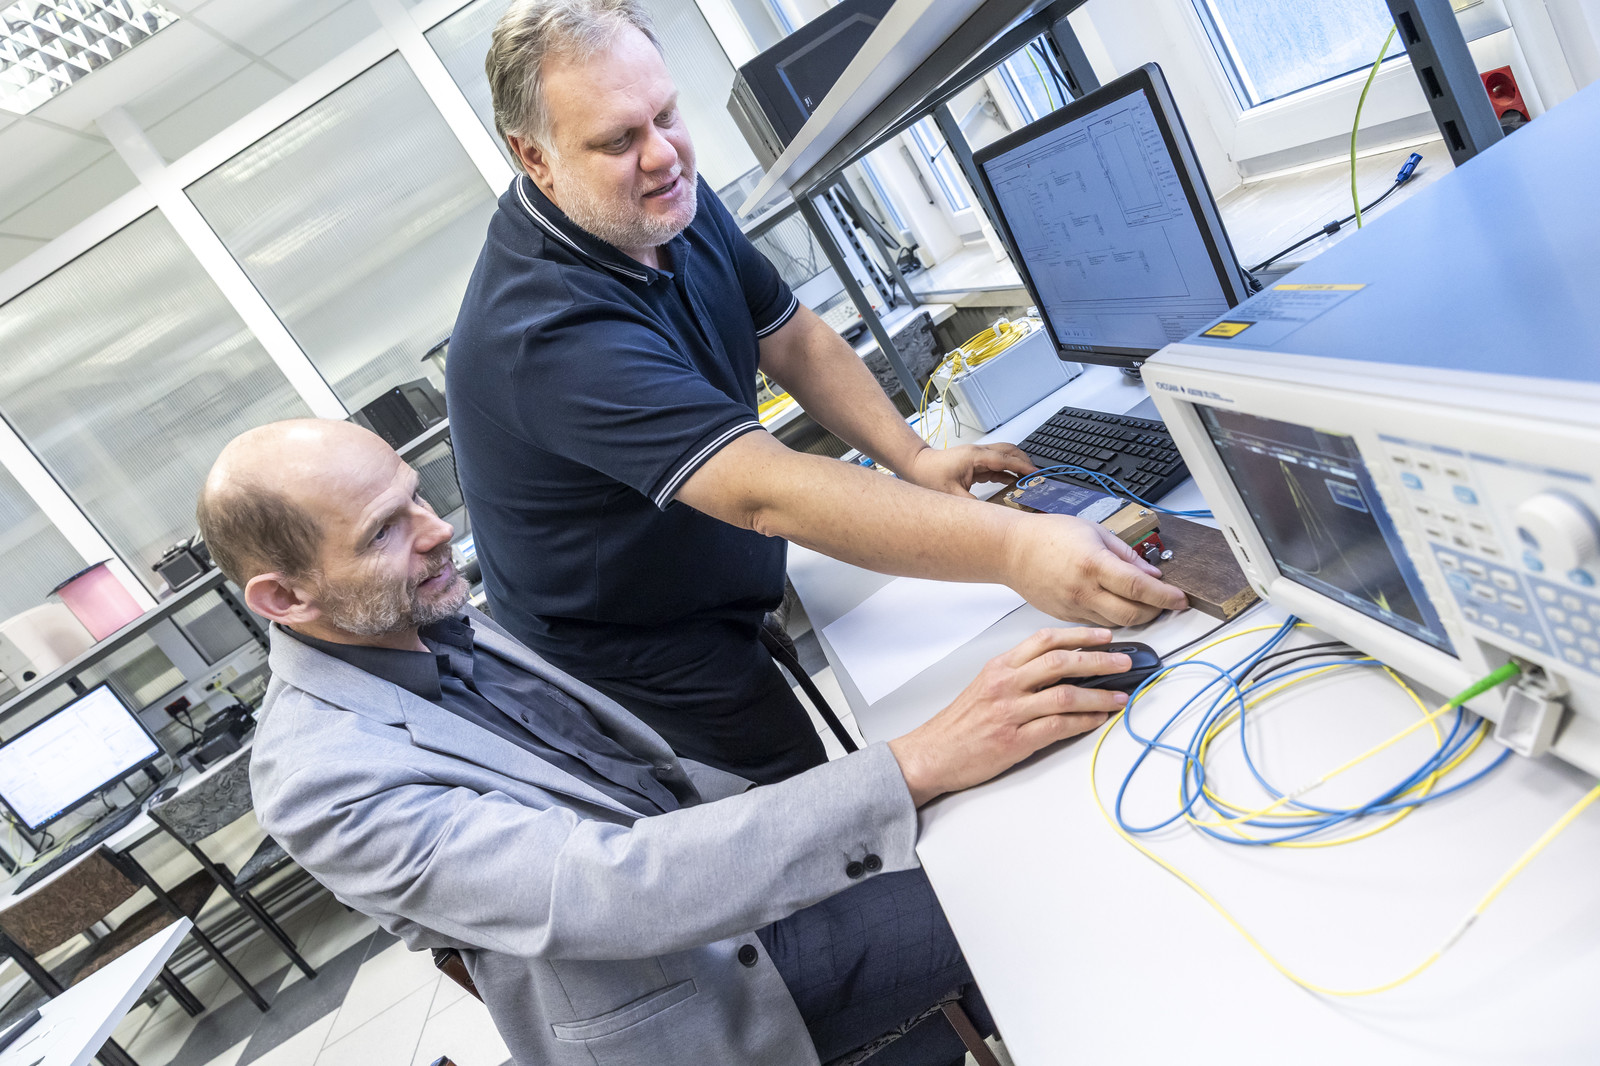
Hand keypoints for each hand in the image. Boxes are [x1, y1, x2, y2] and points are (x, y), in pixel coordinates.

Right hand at [888, 627, 1130, 805]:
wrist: (931, 754)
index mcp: (999, 667)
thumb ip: (1019, 676)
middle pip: (1060, 662)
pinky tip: (1098, 720)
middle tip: (1124, 662)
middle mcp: (1005, 684)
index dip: (1078, 636)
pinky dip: (1083, 722)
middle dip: (1099, 660)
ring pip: (1064, 695)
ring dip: (1099, 695)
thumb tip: (1062, 671)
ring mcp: (1010, 712)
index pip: (1044, 640)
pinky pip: (1057, 727)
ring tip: (1120, 696)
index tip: (1104, 637)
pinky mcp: (1014, 740)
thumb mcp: (985, 687)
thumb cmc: (960, 724)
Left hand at [902, 443, 1035, 496]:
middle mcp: (979, 453)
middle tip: (1036, 477)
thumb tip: (990, 514)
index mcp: (975, 457)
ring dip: (1017, 466)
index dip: (1023, 467)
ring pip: (1004, 457)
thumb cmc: (929, 475)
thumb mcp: (952, 495)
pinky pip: (996, 465)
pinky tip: (1012, 483)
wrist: (916, 465)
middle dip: (1025, 462)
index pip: (1005, 459)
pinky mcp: (975, 463)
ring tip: (1028, 481)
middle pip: (1010, 452)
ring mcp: (977, 456)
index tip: (1035, 475)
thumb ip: (972, 506)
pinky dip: (1007, 472)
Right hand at [1003, 513, 1188, 626]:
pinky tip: (1116, 605)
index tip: (1180, 598)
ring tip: (1141, 603)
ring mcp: (1074, 607)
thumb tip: (1152, 573)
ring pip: (1117, 624)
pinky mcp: (1066, 618)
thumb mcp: (1095, 532)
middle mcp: (1084, 590)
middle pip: (1132, 615)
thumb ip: (1126, 554)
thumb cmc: (1049, 536)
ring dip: (1136, 617)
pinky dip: (1114, 618)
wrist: (1013, 551)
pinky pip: (1098, 625)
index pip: (1139, 587)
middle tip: (1165, 603)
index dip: (1166, 596)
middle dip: (1156, 612)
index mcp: (1093, 564)